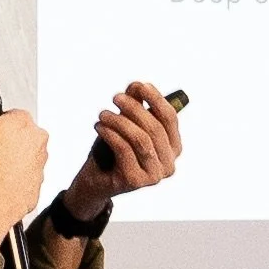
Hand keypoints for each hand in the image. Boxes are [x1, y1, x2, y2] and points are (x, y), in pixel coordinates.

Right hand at [0, 73, 49, 243]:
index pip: (10, 116)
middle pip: (19, 137)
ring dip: (11, 162)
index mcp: (26, 121)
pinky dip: (15, 181)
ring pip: (24, 157)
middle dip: (5, 143)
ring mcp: (40, 164)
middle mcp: (39, 140)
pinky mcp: (37, 185)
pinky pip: (25, 179)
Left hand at [64, 81, 182, 220]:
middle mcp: (168, 164)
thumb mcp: (126, 125)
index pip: (170, 119)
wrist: (95, 183)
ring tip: (103, 114)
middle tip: (115, 97)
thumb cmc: (113, 152)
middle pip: (154, 128)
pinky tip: (99, 127)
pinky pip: (124, 150)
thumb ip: (135, 106)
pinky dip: (110, 134)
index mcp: (173, 148)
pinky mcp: (136, 181)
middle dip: (134, 108)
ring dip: (119, 121)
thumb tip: (137, 85)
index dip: (156, 99)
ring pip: (140, 139)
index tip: (139, 85)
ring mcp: (154, 176)